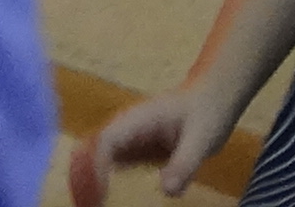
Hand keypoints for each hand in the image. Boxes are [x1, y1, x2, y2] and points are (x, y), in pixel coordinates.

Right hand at [70, 85, 241, 203]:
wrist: (211, 97)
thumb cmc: (207, 112)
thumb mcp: (202, 139)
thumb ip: (184, 164)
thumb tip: (167, 192)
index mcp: (139, 119)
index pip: (107, 141)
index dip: (97, 166)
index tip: (99, 194)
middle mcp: (126, 127)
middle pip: (92, 147)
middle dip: (83, 174)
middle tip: (86, 204)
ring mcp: (127, 137)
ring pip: (94, 155)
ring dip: (86, 179)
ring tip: (87, 204)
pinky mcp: (132, 148)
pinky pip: (106, 163)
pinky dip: (97, 180)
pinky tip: (97, 199)